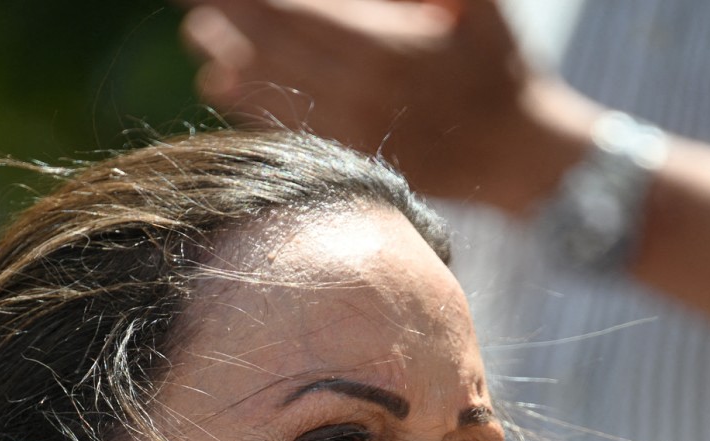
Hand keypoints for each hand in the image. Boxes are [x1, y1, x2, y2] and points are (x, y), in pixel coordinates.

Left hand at [179, 0, 597, 212]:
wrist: (516, 154)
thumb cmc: (497, 65)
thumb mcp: (475, 3)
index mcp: (385, 50)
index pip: (296, 12)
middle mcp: (359, 93)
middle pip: (271, 48)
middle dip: (227, 17)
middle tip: (192, 0)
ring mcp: (349, 130)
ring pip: (271, 92)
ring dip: (227, 60)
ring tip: (199, 36)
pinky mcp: (348, 156)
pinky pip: (285, 127)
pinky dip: (249, 105)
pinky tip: (222, 84)